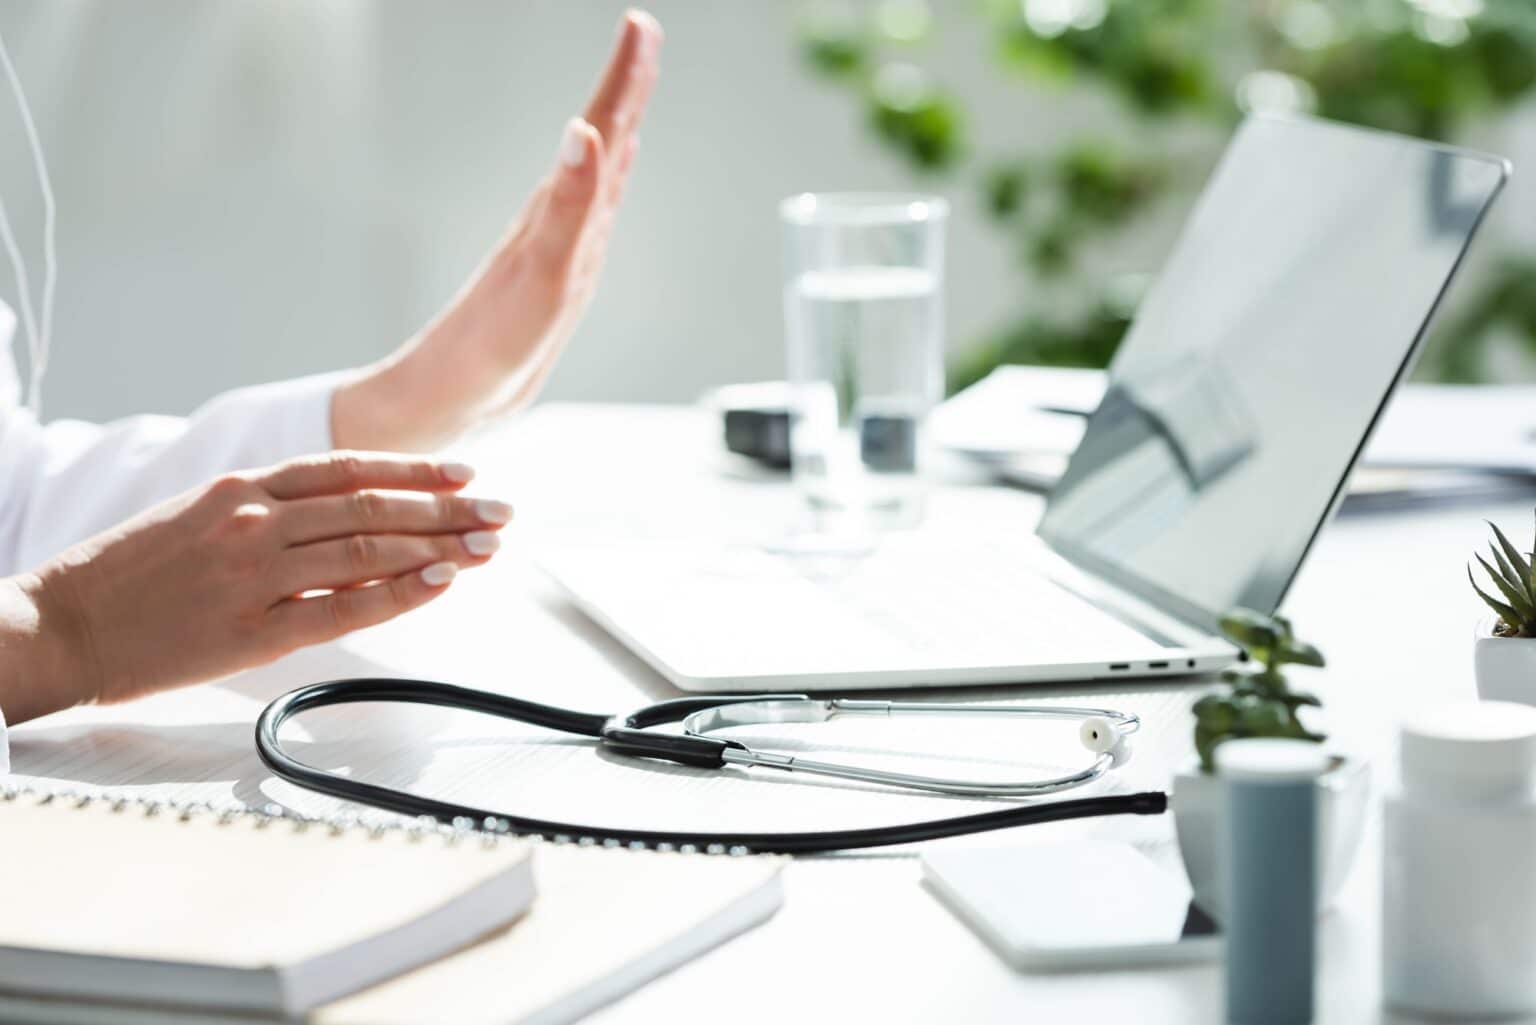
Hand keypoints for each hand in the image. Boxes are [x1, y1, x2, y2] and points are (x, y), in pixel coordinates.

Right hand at [0, 452, 510, 722]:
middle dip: (447, 508)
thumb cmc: (128, 575)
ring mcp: (256, 573)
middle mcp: (255, 520)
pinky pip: (344, 606)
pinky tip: (441, 581)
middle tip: (500, 510)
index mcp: (242, 489)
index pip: (348, 469)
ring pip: (368, 549)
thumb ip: (266, 511)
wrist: (60, 623)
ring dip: (438, 545)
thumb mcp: (196, 517)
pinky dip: (399, 591)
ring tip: (489, 544)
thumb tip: (340, 516)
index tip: (464, 474)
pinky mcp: (254, 629)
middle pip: (372, 506)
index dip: (414, 470)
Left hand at [332, 9, 663, 451]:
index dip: (624, 79)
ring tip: (634, 95)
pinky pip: (590, 217)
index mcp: (559, 213)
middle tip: (645, 37)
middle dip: (627, 88)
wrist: (450, 397)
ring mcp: (557, 248)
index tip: (641, 26)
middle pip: (601, 139)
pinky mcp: (554, 278)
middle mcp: (559, 221)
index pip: (600, 129)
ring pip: (596, 174)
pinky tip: (606, 183)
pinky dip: (605, 186)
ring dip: (617, 129)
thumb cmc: (489, 346)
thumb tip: (582, 131)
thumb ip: (567, 205)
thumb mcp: (539, 276)